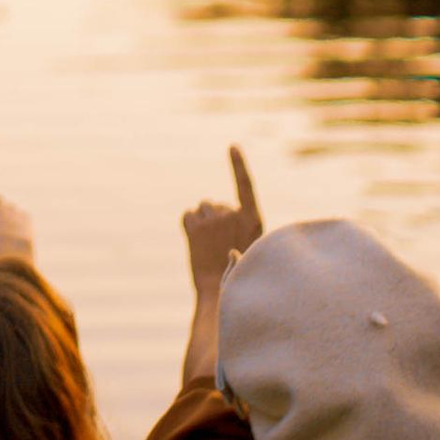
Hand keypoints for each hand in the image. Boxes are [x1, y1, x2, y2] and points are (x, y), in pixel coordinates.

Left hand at [182, 146, 262, 299]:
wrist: (220, 293)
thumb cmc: (236, 274)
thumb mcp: (247, 245)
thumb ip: (235, 223)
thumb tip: (210, 206)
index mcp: (252, 219)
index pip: (245, 185)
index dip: (238, 165)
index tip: (232, 146)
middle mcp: (234, 214)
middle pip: (216, 203)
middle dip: (215, 218)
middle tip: (219, 246)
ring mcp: (214, 219)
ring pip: (201, 209)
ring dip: (202, 223)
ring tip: (209, 247)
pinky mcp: (196, 227)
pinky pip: (187, 216)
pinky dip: (188, 226)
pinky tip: (196, 244)